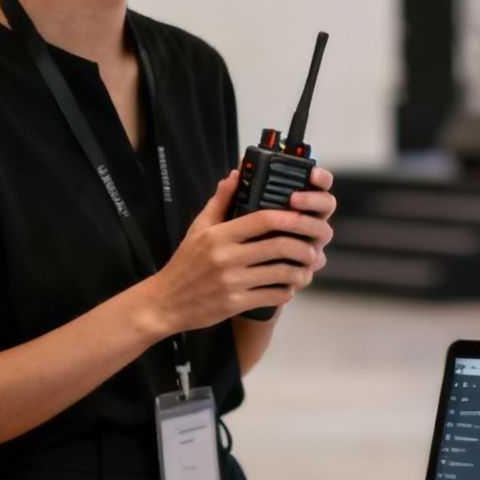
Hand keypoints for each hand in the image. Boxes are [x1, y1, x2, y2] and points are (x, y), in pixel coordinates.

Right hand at [145, 169, 334, 332]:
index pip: (264, 219)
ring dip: (301, 271)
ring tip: (306, 267)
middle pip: (279, 245)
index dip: (291, 218)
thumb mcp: (198, 229)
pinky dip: (287, 291)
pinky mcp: (235, 304)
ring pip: (281, 273)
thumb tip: (235, 175)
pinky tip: (289, 286)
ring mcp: (232, 282)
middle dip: (303, 246)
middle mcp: (226, 257)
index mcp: (219, 235)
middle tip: (313, 247)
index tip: (305, 218)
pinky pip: (273, 296)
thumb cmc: (185, 264)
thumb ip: (220, 202)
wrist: (166, 302)